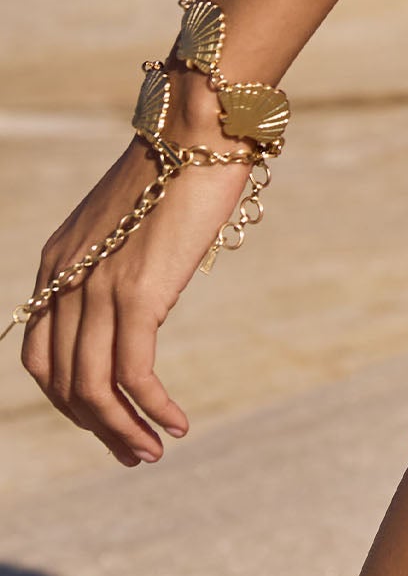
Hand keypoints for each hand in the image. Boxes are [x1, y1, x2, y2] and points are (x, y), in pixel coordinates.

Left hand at [18, 119, 249, 466]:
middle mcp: (64, 278)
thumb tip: (145, 299)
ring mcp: (96, 286)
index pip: (42, 354)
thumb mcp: (133, 220)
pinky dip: (152, 408)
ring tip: (153, 451)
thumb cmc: (181, 163)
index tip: (108, 419)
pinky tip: (177, 423)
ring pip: (92, 388)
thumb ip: (123, 261)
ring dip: (123, 431)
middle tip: (134, 453)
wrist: (198, 123)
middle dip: (95, 427)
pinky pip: (133, 373)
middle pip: (61, 381)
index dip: (69, 399)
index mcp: (57, 261)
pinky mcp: (135, 291)